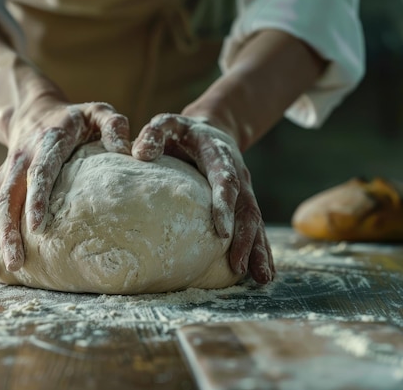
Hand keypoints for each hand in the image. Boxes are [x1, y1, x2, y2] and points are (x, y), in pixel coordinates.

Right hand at [0, 99, 130, 279]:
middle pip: (8, 197)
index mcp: (46, 143)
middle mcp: (19, 160)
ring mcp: (5, 174)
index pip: (39, 173)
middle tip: (17, 263)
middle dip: (8, 231)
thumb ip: (113, 125)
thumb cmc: (75, 118)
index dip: (36, 199)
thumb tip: (125, 149)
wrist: (34, 110)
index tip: (37, 228)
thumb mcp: (98, 111)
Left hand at [132, 114, 273, 283]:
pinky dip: (260, 251)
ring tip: (262, 278)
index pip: (226, 180)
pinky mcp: (242, 205)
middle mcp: (238, 174)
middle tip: (238, 265)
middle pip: (248, 208)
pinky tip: (262, 274)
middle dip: (245, 237)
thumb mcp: (167, 123)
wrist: (209, 131)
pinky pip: (255, 229)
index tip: (221, 231)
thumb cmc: (181, 131)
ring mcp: (244, 191)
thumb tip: (140, 154)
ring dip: (258, 250)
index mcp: (220, 155)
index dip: (225, 205)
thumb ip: (154, 134)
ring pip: (256, 222)